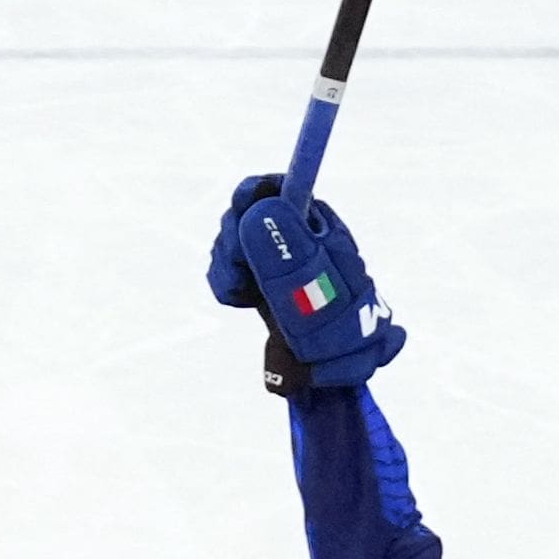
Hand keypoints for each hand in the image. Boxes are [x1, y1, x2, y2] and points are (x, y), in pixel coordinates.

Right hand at [209, 179, 405, 391]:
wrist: (331, 369)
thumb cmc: (335, 331)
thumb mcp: (312, 290)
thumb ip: (285, 249)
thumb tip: (259, 207)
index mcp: (317, 227)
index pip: (283, 188)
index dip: (258, 191)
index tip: (242, 204)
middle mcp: (293, 236)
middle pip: (245, 210)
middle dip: (235, 238)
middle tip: (242, 268)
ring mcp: (272, 259)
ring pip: (229, 240)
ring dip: (229, 268)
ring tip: (247, 295)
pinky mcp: (254, 281)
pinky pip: (223, 268)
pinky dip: (226, 286)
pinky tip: (243, 300)